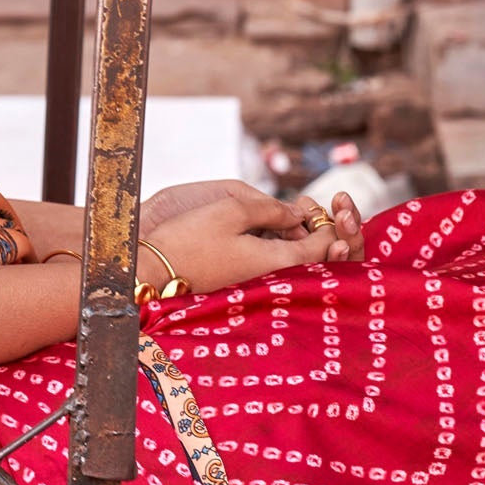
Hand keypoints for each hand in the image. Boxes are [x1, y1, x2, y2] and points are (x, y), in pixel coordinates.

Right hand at [137, 176, 362, 295]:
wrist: (152, 269)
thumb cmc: (189, 239)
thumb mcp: (231, 211)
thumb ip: (271, 209)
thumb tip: (299, 213)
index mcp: (276, 261)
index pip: (324, 248)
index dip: (332, 225)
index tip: (324, 204)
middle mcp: (271, 276)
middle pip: (312, 255)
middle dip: (318, 229)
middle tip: (307, 204)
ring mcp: (258, 280)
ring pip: (292, 257)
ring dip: (297, 235)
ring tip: (289, 210)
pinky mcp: (244, 280)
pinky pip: (274, 261)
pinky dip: (280, 243)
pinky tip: (269, 225)